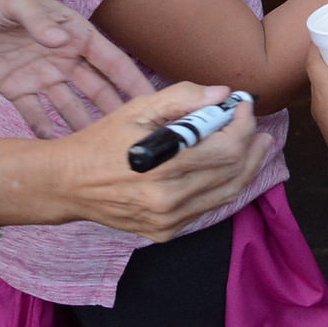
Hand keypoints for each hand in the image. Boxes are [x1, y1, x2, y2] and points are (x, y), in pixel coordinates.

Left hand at [0, 0, 154, 134]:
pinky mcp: (17, 89)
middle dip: (114, 111)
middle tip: (132, 138)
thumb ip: (38, 21)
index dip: (132, 80)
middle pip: (96, 89)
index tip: (152, 101)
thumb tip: (59, 40)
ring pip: (69, 106)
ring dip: (84, 125)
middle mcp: (64, 58)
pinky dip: (45, 130)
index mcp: (74, 34)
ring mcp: (42, 75)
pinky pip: (35, 114)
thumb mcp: (17, 2)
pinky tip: (57, 149)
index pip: (111, 61)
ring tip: (99, 152)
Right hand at [44, 82, 273, 240]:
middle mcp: (170, 199)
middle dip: (252, 145)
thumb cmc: (102, 141)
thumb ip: (182, 98)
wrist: (68, 183)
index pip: (227, 149)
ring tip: (256, 147)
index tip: (243, 106)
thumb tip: (222, 94)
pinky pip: (207, 208)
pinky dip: (223, 187)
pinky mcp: (166, 232)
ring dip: (246, 168)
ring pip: (227, 194)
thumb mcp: (137, 108)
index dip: (244, 125)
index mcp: (164, 166)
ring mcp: (169, 221)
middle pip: (233, 173)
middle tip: (258, 128)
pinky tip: (227, 170)